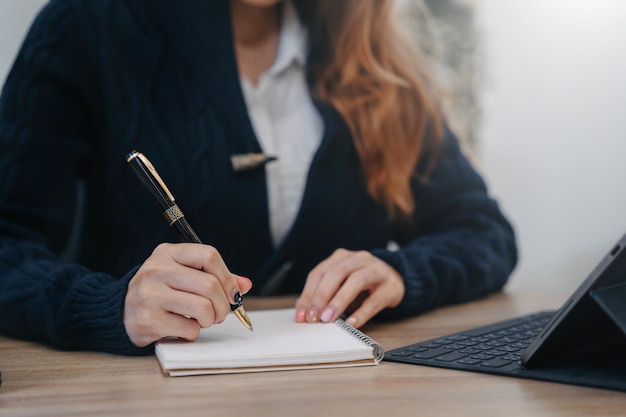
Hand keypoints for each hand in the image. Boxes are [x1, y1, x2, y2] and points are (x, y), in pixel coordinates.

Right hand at [123, 242, 251, 346]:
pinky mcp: (148, 320)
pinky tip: (184, 328)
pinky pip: (189, 329)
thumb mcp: (182, 274)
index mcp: (168, 253)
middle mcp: (157, 270)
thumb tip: (245, 285)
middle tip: (221, 313)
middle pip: (210, 285)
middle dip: (223, 305)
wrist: (120, 310)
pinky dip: (194, 333)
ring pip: (202, 308)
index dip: (228, 276)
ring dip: (211, 319)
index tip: (232, 293)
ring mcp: (150, 295)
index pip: (208, 255)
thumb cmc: (159, 290)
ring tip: (204, 320)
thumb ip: (214, 277)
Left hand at [294, 249, 403, 327]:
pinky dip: (361, 313)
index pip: (319, 273)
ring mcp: (376, 270)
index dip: (308, 294)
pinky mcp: (391, 286)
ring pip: (356, 280)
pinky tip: (351, 324)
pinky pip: (375, 299)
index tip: (301, 315)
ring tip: (329, 319)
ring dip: (339, 301)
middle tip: (313, 317)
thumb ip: (323, 293)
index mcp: (341, 257)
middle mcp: (358, 259)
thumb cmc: (363, 284)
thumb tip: (303, 310)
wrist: (395, 279)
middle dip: (321, 296)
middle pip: (336, 273)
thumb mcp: (341, 284)